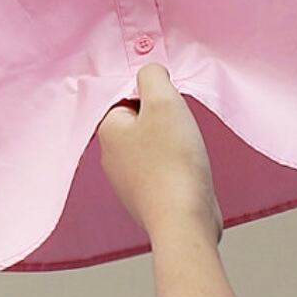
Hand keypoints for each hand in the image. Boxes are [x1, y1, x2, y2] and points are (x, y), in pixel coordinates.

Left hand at [97, 62, 223, 247]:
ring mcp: (127, 180)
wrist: (185, 222)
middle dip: (163, 117)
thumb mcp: (164, 102)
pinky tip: (189, 168)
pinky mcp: (147, 197)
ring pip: (151, 143)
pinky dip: (176, 164)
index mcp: (107, 130)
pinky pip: (161, 167)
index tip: (169, 103)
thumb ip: (153, 77)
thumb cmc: (173, 162)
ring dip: (172, 141)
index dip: (151, 94)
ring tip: (186, 148)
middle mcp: (110, 156)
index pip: (125, 95)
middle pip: (139, 119)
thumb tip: (150, 74)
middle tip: (179, 124)